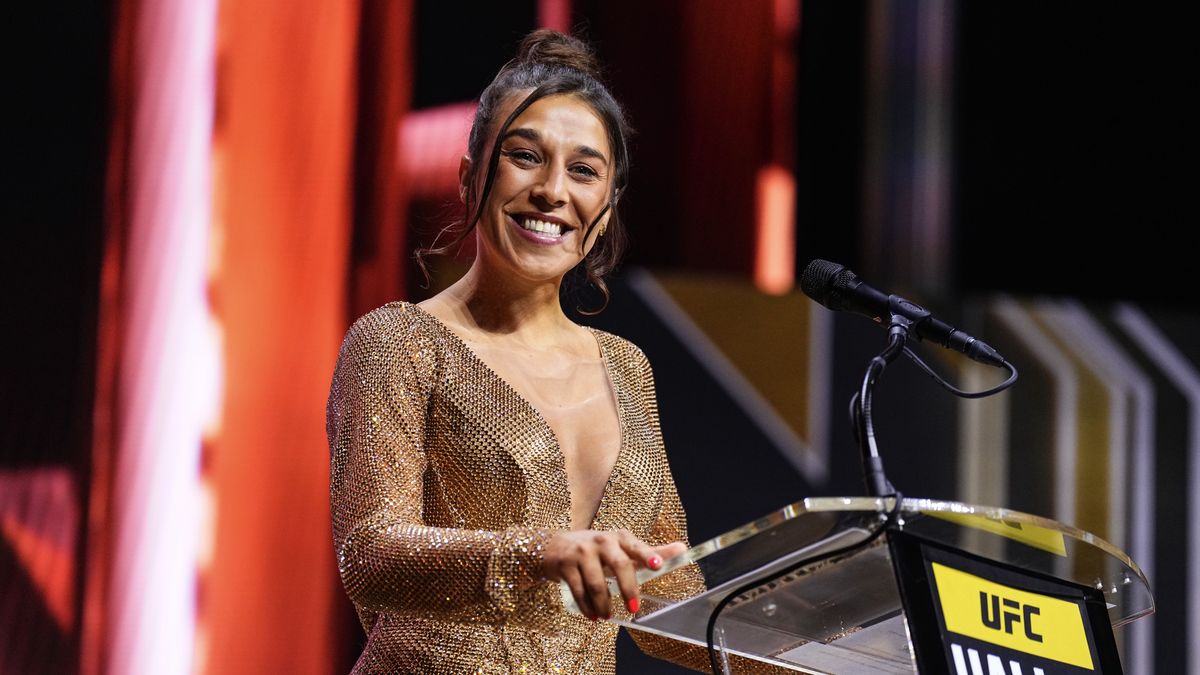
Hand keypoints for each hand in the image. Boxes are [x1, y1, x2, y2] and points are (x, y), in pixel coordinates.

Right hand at [542, 529, 686, 620]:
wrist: (555, 546)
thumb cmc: (596, 549)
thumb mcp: (621, 547)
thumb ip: (649, 551)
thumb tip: (682, 549)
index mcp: (618, 538)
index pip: (636, 546)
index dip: (647, 555)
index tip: (657, 566)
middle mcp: (601, 541)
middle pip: (619, 566)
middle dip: (628, 590)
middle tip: (634, 609)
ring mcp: (582, 552)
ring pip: (597, 583)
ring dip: (603, 604)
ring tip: (607, 616)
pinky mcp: (565, 564)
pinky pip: (578, 590)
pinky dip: (586, 607)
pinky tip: (592, 616)